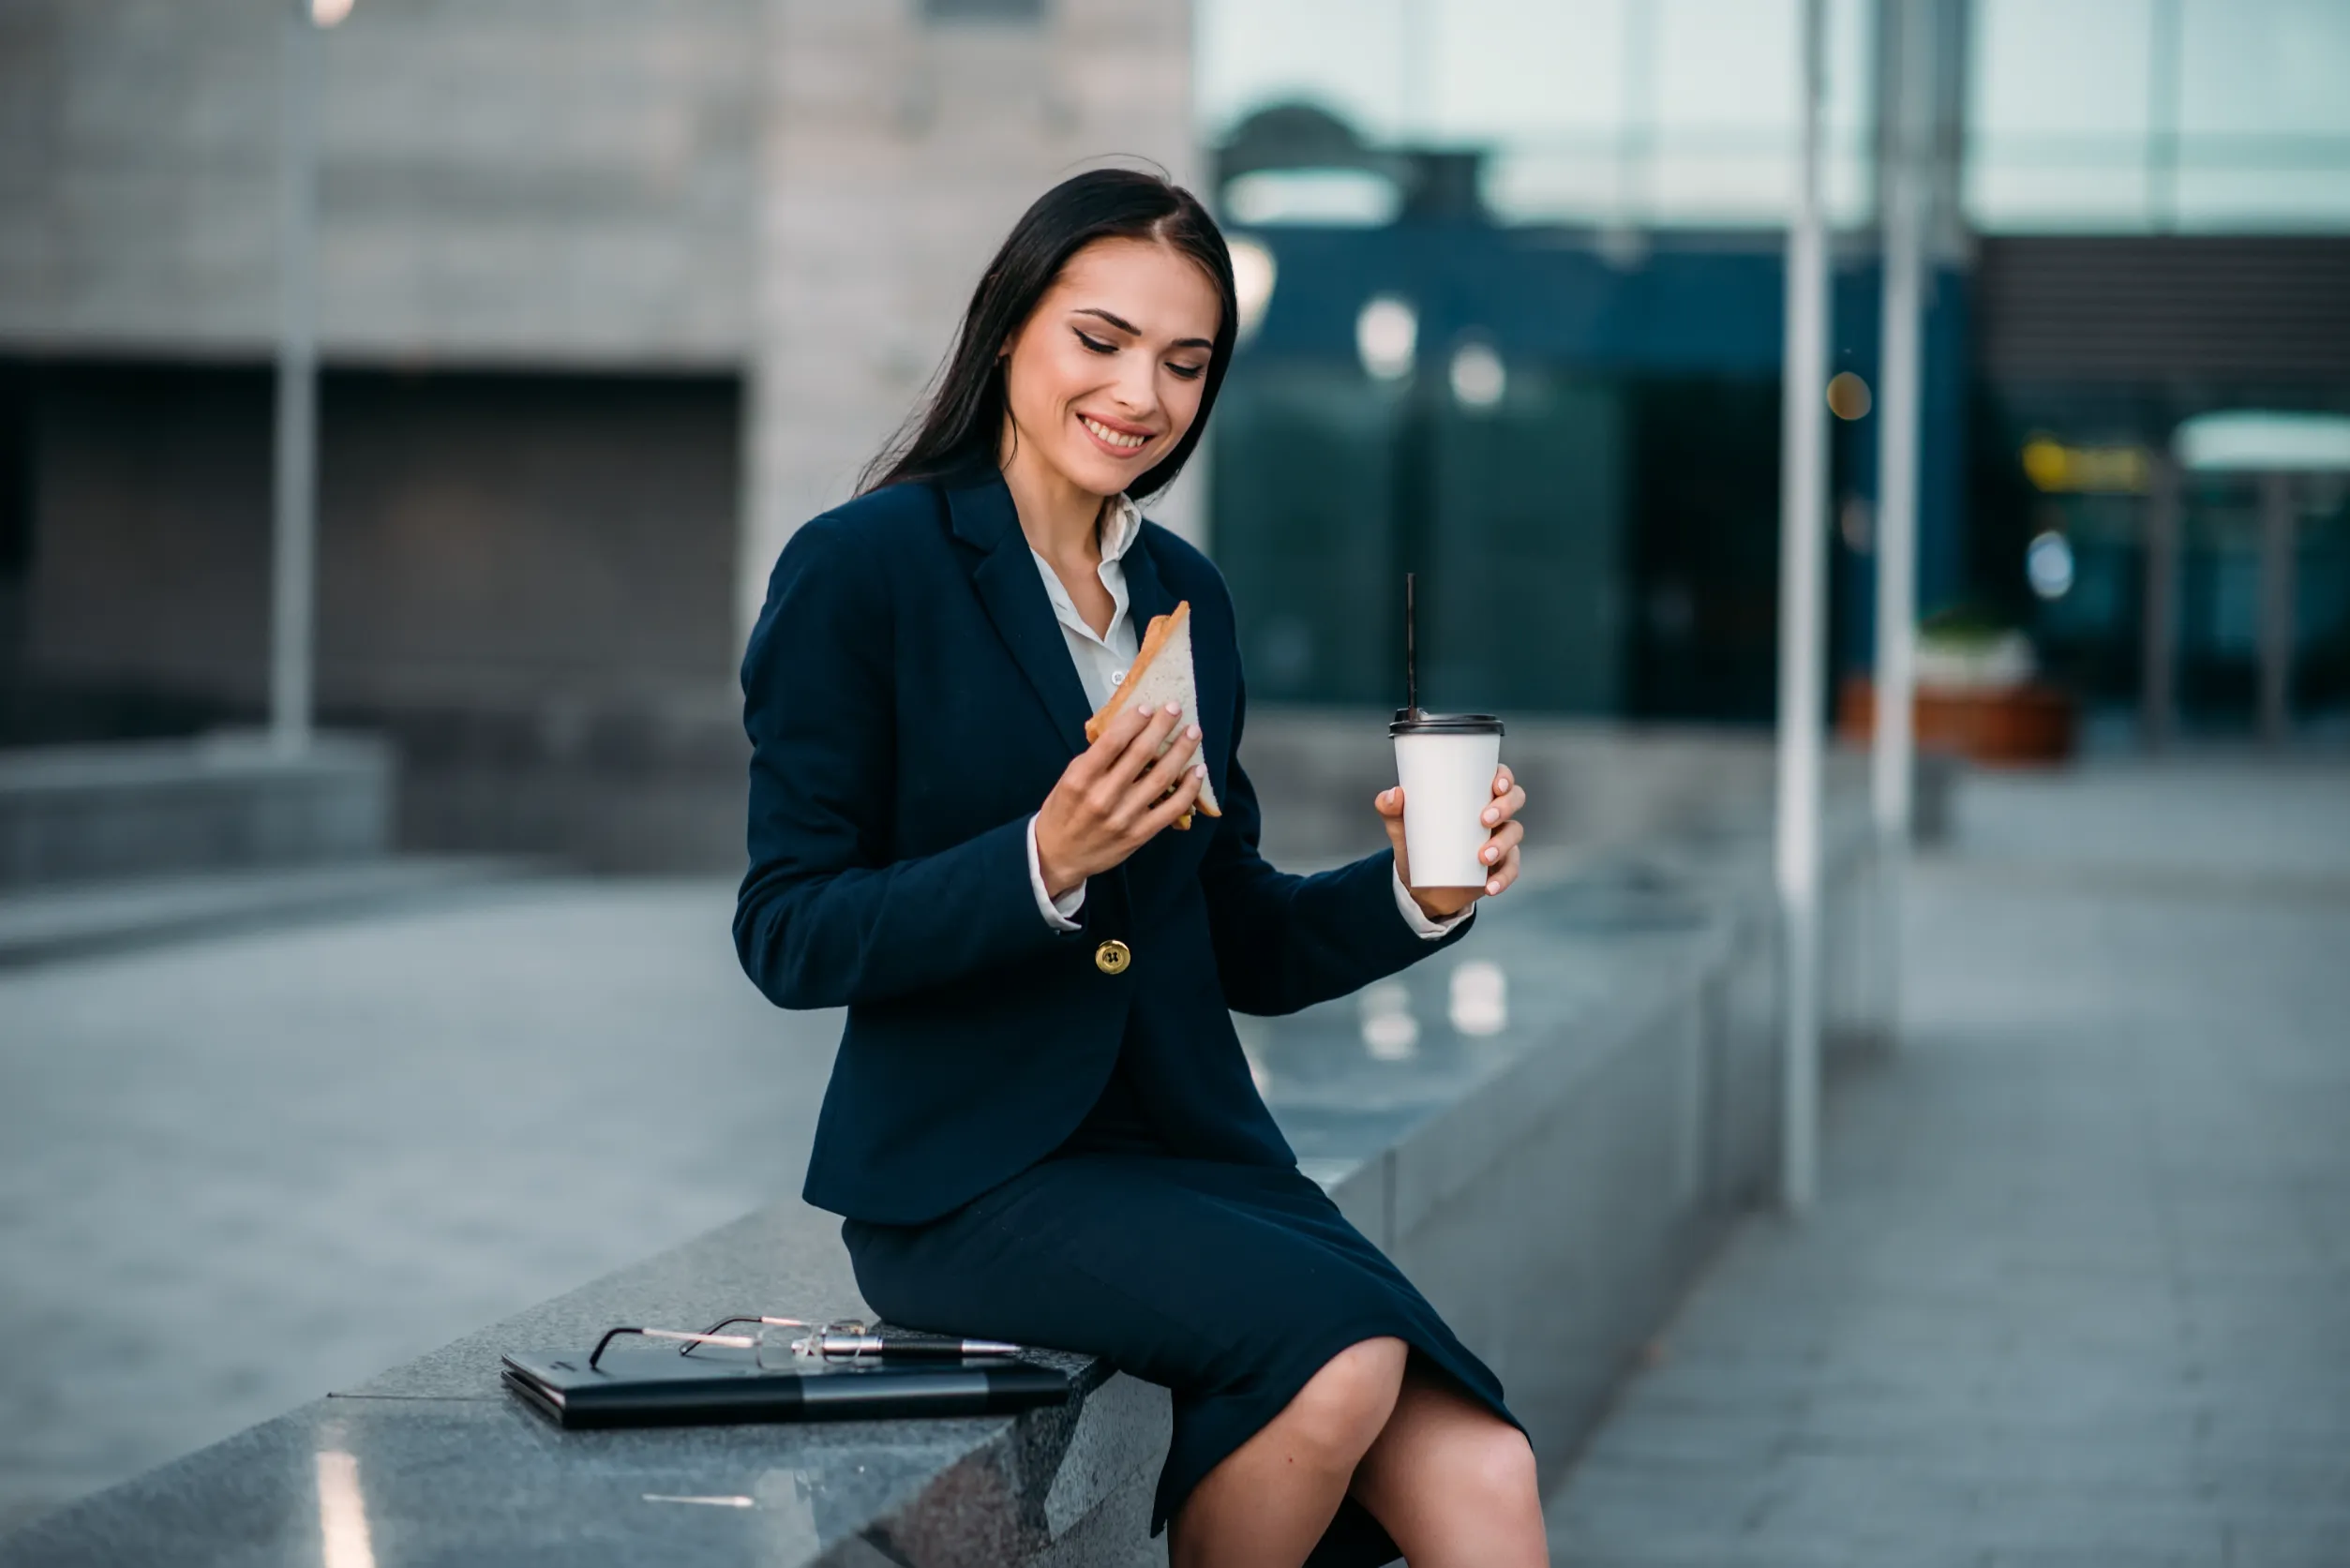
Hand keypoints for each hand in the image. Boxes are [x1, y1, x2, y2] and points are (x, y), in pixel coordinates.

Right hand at [1034, 701, 1205, 898]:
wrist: (1058, 856)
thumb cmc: (1063, 811)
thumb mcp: (1069, 779)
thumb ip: (1096, 759)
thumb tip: (1128, 731)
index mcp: (1081, 779)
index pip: (1112, 742)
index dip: (1134, 721)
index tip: (1148, 707)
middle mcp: (1103, 797)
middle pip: (1141, 755)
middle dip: (1162, 727)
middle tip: (1176, 709)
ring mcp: (1124, 817)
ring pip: (1161, 778)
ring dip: (1181, 752)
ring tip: (1193, 733)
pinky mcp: (1140, 834)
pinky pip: (1171, 809)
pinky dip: (1188, 789)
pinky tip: (1198, 770)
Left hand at [1374, 763, 1525, 921]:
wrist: (1421, 884)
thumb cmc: (1417, 843)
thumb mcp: (1402, 827)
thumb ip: (1391, 810)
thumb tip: (1393, 795)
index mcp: (1474, 794)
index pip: (1498, 777)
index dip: (1504, 776)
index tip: (1497, 784)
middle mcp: (1493, 812)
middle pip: (1515, 799)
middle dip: (1505, 807)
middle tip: (1485, 819)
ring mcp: (1500, 838)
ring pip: (1514, 833)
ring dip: (1503, 843)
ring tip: (1483, 856)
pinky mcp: (1500, 866)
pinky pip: (1511, 869)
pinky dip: (1503, 878)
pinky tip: (1490, 886)